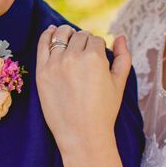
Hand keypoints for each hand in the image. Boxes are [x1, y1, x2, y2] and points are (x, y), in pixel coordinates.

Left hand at [36, 24, 131, 154]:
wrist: (82, 135)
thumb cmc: (104, 110)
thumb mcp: (119, 83)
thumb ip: (123, 56)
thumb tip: (120, 36)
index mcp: (95, 57)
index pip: (95, 39)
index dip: (98, 46)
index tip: (97, 55)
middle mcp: (74, 56)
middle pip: (79, 36)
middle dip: (84, 40)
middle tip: (85, 52)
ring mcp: (56, 63)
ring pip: (61, 35)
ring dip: (67, 33)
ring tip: (69, 36)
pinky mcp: (42, 72)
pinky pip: (42, 44)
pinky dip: (47, 35)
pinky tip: (51, 31)